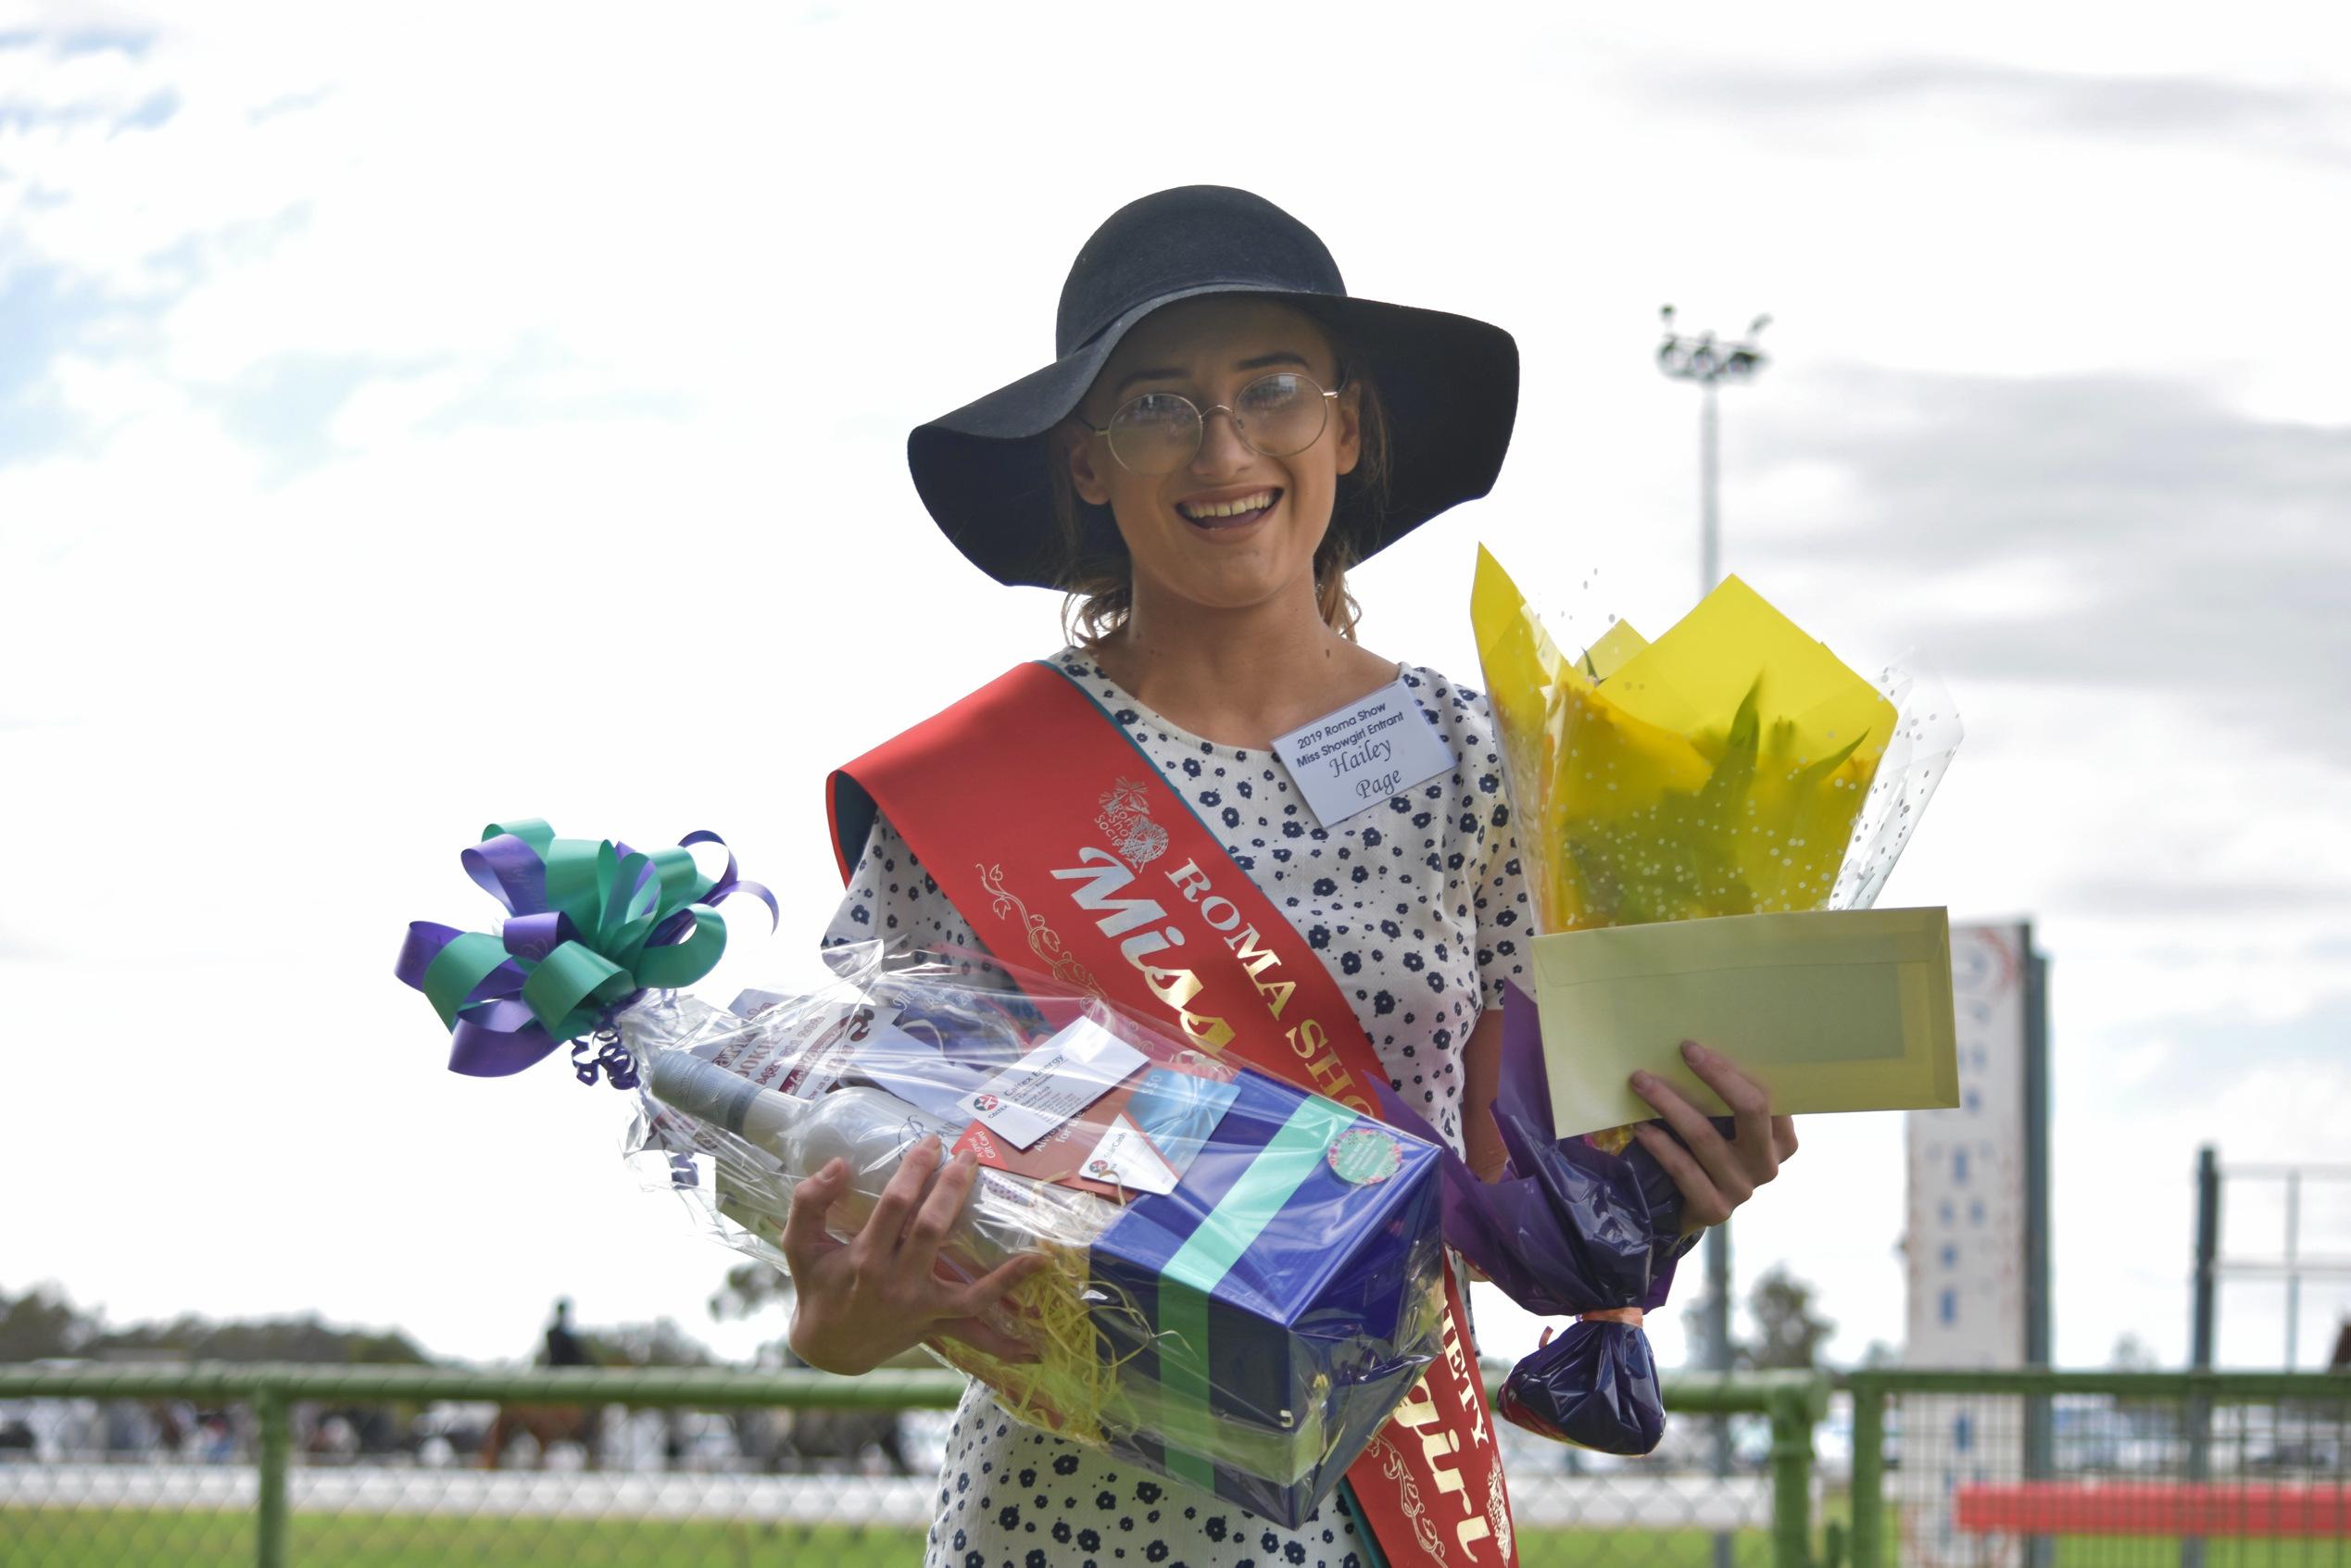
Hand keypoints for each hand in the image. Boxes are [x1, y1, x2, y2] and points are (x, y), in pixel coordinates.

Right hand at [779, 1135, 1049, 1375]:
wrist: (830, 1347)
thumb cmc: (818, 1286)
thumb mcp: (799, 1244)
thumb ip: (809, 1201)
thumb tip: (839, 1164)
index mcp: (864, 1258)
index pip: (895, 1205)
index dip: (915, 1170)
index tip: (931, 1143)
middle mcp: (896, 1282)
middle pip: (932, 1228)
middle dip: (952, 1186)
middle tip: (966, 1154)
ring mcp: (921, 1305)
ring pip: (962, 1272)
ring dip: (987, 1238)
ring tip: (1007, 1205)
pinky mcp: (938, 1320)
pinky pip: (978, 1311)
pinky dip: (1008, 1289)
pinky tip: (1037, 1264)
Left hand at [1628, 1040, 1797, 1231]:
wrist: (1692, 1209)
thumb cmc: (1712, 1152)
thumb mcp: (1727, 1128)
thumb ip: (1727, 1101)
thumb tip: (1695, 1050)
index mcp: (1781, 1140)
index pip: (1767, 1096)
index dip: (1733, 1069)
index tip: (1696, 1047)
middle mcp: (1768, 1164)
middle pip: (1750, 1111)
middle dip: (1717, 1076)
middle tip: (1684, 1050)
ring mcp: (1743, 1189)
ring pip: (1705, 1137)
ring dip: (1670, 1103)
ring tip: (1642, 1082)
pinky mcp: (1715, 1209)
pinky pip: (1683, 1169)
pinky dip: (1660, 1144)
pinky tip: (1642, 1127)